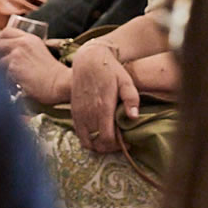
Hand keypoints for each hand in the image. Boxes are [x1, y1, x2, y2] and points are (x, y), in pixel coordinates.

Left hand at [0, 28, 73, 104]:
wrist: (60, 83)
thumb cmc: (53, 73)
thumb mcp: (40, 51)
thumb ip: (26, 48)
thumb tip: (11, 53)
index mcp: (29, 38)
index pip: (6, 31)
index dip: (0, 40)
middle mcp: (21, 43)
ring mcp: (16, 55)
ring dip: (1, 71)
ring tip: (10, 79)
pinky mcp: (14, 68)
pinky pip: (2, 75)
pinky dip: (7, 82)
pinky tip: (16, 87)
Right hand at [69, 38, 139, 153]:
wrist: (88, 59)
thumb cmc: (110, 70)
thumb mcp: (125, 81)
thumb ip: (131, 99)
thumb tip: (134, 117)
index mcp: (103, 107)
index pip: (107, 139)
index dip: (118, 146)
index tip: (127, 142)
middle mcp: (88, 113)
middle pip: (97, 143)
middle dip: (109, 147)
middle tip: (119, 142)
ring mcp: (79, 112)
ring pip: (86, 141)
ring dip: (97, 145)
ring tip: (108, 140)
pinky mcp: (74, 111)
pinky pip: (78, 133)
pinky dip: (87, 138)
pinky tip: (97, 132)